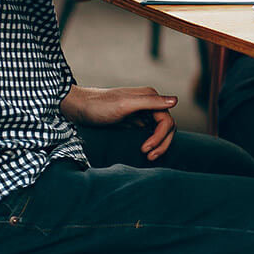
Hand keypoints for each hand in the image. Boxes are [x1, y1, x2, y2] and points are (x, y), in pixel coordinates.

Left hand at [60, 85, 176, 160]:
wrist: (78, 108)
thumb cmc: (98, 106)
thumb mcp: (124, 105)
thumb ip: (150, 102)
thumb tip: (175, 101)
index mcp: (150, 97)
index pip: (167, 121)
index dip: (160, 137)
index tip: (145, 149)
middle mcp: (149, 103)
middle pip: (167, 127)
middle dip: (161, 143)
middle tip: (149, 157)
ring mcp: (142, 112)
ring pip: (160, 130)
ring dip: (159, 144)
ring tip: (148, 156)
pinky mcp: (134, 120)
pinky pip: (150, 132)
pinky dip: (151, 142)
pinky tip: (144, 149)